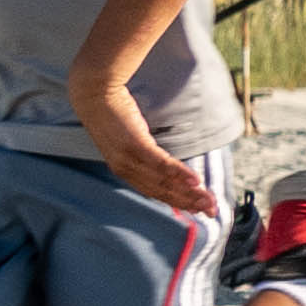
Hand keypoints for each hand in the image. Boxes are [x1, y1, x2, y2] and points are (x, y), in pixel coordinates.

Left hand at [78, 83, 213, 223]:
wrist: (94, 95)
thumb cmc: (112, 114)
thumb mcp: (127, 138)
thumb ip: (143, 152)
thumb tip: (162, 159)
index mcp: (124, 170)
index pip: (155, 192)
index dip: (178, 202)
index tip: (198, 209)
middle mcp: (126, 170)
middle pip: (162, 192)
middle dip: (189, 203)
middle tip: (211, 210)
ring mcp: (130, 159)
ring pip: (164, 182)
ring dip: (189, 193)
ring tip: (208, 200)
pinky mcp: (135, 145)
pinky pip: (161, 163)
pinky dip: (179, 174)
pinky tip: (196, 181)